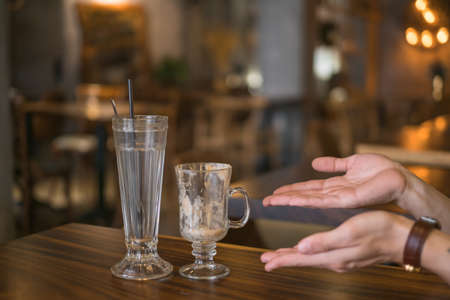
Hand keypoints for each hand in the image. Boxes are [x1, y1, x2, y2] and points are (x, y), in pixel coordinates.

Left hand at [260, 211, 412, 272]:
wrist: (403, 238)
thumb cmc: (379, 231)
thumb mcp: (349, 232)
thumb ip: (324, 242)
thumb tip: (300, 248)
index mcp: (332, 256)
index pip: (300, 259)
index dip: (281, 259)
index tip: (266, 262)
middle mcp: (335, 260)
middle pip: (303, 260)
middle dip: (283, 259)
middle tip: (267, 260)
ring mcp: (342, 258)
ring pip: (311, 258)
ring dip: (294, 256)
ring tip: (282, 255)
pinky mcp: (349, 253)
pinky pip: (321, 255)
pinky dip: (309, 253)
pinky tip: (308, 251)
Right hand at [263, 154, 406, 208]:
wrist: (398, 177)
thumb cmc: (381, 171)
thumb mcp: (351, 163)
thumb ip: (333, 164)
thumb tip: (314, 163)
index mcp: (335, 185)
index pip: (308, 189)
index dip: (292, 190)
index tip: (277, 192)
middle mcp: (333, 194)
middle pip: (304, 196)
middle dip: (285, 198)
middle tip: (267, 201)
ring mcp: (338, 198)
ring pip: (308, 199)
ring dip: (289, 200)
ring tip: (273, 201)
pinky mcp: (344, 199)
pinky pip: (321, 199)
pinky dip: (304, 199)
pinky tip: (291, 199)